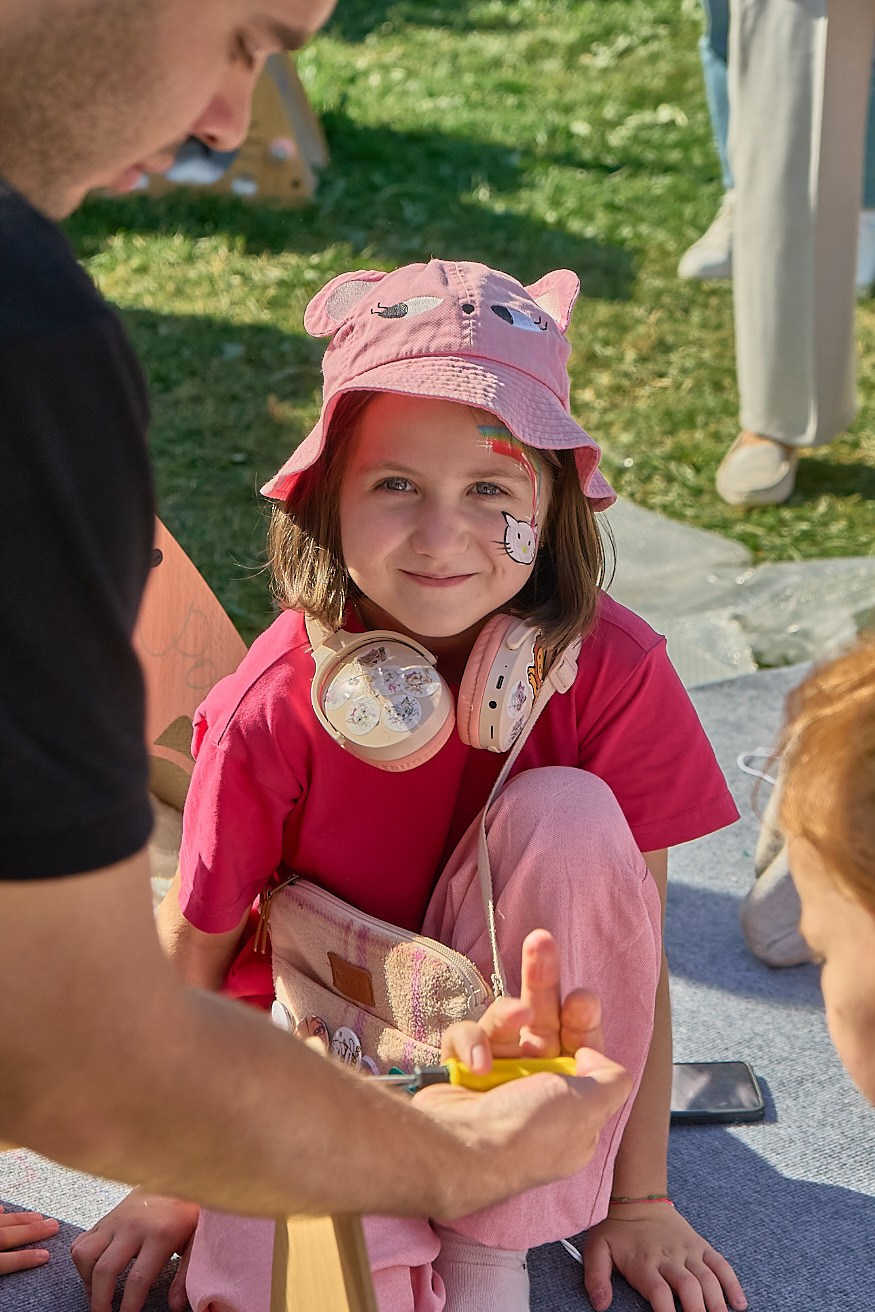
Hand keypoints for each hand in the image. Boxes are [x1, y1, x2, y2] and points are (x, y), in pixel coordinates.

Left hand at [0, 1204, 58, 1273]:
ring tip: (38, 1217)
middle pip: (7, 1236)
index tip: (45, 1256)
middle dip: (32, 1231)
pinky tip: (5, 1210)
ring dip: (21, 1220)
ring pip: (2, 1222)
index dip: (25, 1259)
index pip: (5, 1261)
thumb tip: (6, 1293)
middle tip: (54, 1226)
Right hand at [71, 1188, 197, 1311]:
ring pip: (85, 1254)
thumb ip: (185, 1274)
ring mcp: (116, 1220)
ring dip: (87, 1280)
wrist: (177, 1177)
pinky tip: (94, 1272)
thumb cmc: (187, 1212)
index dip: (129, 1306)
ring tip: (98, 1293)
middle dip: (101, 1301)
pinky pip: (81, 1240)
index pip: (137, 1279)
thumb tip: (176, 1306)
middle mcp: (133, 1226)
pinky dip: (81, 1261)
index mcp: (160, 1234)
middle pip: (105, 1270)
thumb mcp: (196, 1240)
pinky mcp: (106, 1217)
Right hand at [416, 930, 629, 1215]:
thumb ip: (611, 1078)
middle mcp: (533, 1089)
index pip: (581, 1046)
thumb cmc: (528, 1133)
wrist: (458, 1153)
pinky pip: (466, 1035)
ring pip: (504, 1021)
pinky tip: (476, 1063)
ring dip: (506, 1014)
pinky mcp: (459, 1070)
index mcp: (570, 1103)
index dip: (582, 1017)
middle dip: (543, 979)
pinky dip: (471, 1042)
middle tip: (541, 941)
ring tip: (515, 1017)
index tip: (581, 999)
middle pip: (542, 1020)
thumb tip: (596, 1057)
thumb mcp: (590, 1107)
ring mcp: (494, 1079)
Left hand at [583, 1204, 747, 1311]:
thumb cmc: (618, 1230)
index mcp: (645, 1263)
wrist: (638, 1198)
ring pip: (708, 1279)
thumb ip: (596, 1277)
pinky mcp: (700, 1246)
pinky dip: (732, 1283)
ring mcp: (688, 1251)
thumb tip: (600, 1305)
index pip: (659, 1293)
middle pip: (689, 1288)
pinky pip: (721, 1264)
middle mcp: (669, 1258)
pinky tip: (738, 1304)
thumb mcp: (597, 1249)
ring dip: (717, 1303)